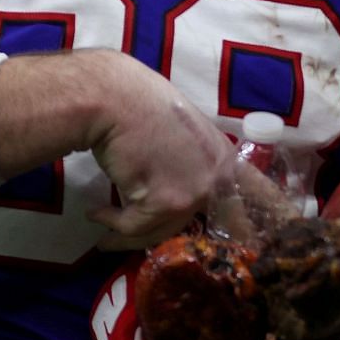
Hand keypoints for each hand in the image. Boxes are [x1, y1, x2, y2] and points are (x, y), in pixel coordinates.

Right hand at [80, 52, 236, 250]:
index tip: (241, 241)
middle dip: (160, 234)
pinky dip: (110, 223)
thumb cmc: (142, 105)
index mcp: (225, 159)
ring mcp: (191, 194)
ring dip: (127, 234)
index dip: (241, 225)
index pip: (244, 201)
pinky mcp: (161, 204)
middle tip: (135, 238)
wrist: (116, 98)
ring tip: (107, 233)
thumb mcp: (184, 133)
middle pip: (189, 223)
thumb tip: (179, 185)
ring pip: (158, 231)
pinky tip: (96, 213)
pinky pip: (132, 227)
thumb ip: (192, 161)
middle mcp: (215, 180)